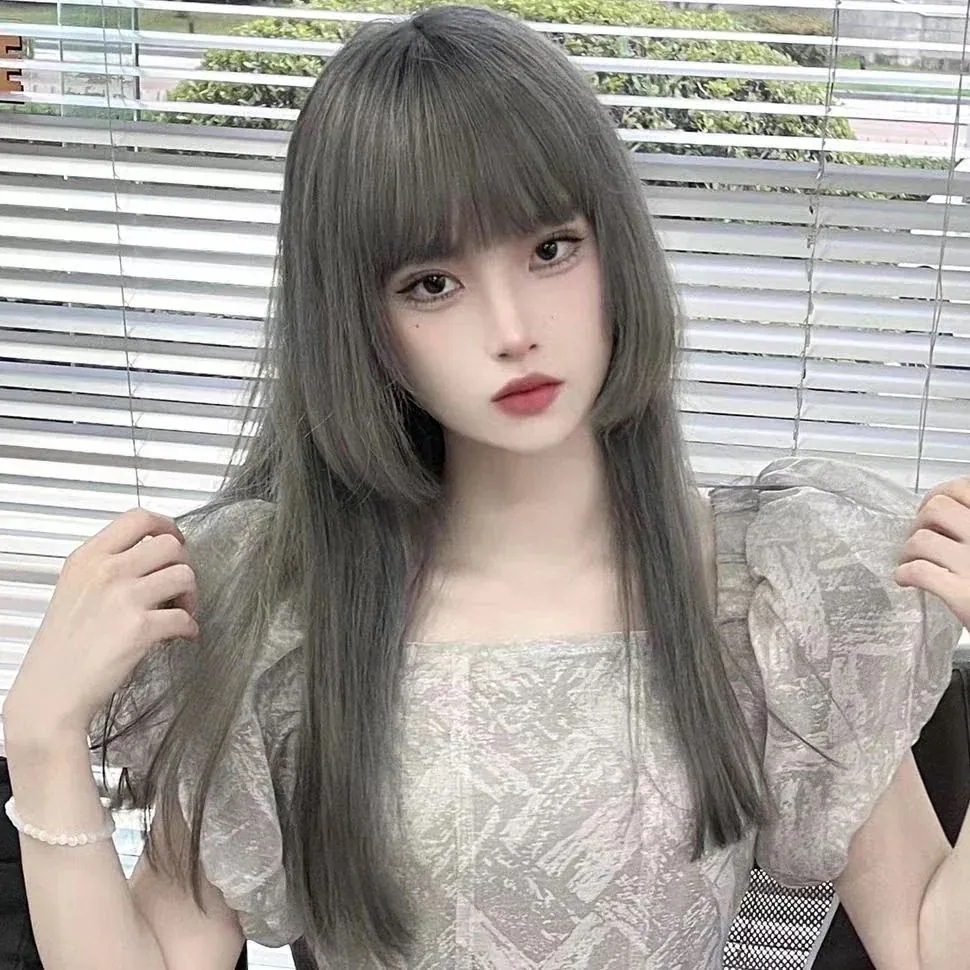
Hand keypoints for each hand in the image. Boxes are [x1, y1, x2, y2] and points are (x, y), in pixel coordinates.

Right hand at [5, 508, 199, 740]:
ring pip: (185, 575)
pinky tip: (181, 636)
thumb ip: (108, 567)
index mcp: (87, 558)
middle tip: (179, 586)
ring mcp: (124, 598)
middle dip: (184, 564)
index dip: (167, 526)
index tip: (175, 539)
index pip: (138, 517)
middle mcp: (106, 571)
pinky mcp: (140, 628)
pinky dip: (190, 629)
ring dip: (191, 596)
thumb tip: (152, 558)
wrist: (51, 695)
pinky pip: (185, 617)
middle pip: (171, 544)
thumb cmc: (62, 650)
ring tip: (181, 612)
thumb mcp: (75, 590)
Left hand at [894, 476, 969, 630]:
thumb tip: (947, 513)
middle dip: (919, 522)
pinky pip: (919, 571)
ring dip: (907, 550)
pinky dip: (904, 574)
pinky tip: (906, 580)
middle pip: (935, 509)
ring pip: (921, 539)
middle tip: (919, 537)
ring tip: (911, 560)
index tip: (930, 509)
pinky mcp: (961, 594)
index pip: (961, 488)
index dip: (939, 496)